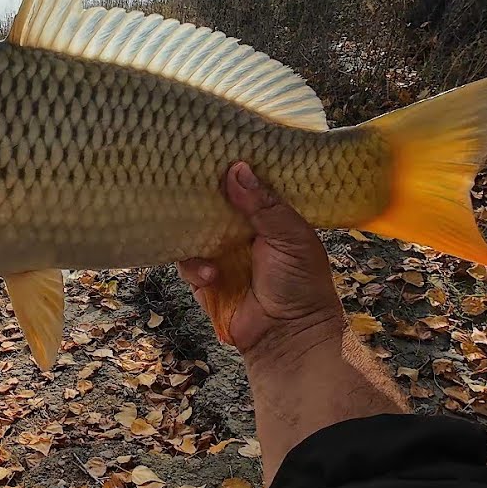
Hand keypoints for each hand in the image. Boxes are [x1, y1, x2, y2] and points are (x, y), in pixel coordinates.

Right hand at [177, 162, 343, 355]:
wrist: (288, 336)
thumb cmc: (301, 283)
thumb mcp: (290, 236)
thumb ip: (264, 204)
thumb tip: (236, 169)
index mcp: (268, 216)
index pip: (245, 185)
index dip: (232, 169)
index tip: (214, 151)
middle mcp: (241, 231)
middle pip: (213, 203)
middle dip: (202, 196)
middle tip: (188, 181)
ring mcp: (220, 254)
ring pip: (193, 230)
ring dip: (195, 232)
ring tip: (204, 238)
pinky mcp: (203, 278)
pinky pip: (186, 262)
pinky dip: (194, 266)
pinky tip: (211, 276)